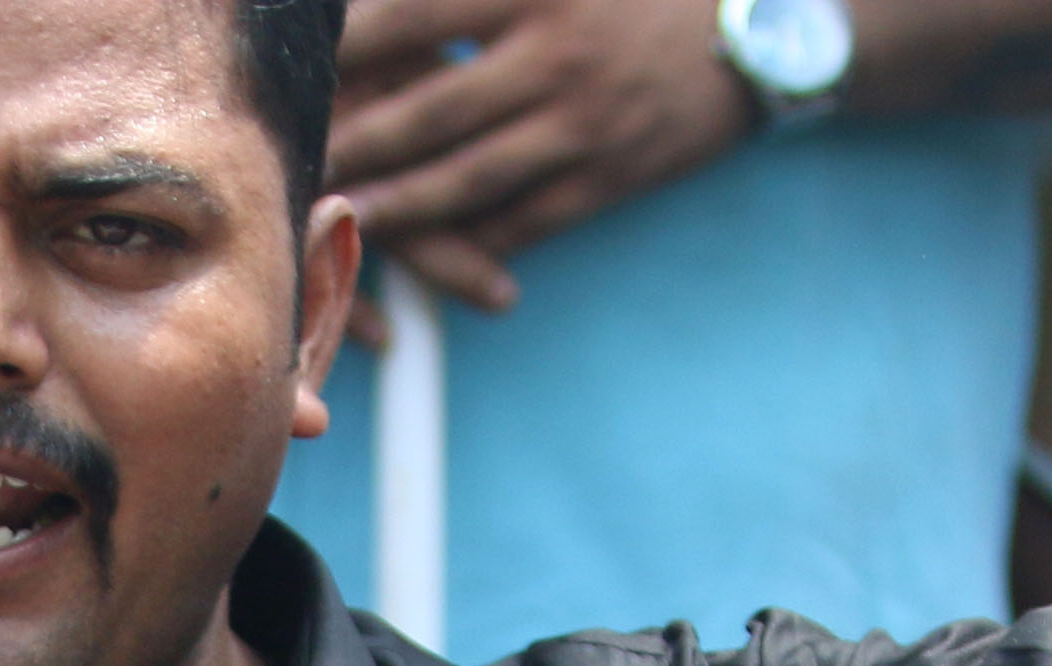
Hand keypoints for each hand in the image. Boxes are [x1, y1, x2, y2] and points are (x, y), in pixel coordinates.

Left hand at [326, 0, 760, 312]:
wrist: (760, 19)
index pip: (412, 17)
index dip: (345, 44)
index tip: (293, 63)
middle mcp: (555, 57)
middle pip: (427, 113)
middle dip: (352, 143)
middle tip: (291, 161)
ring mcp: (585, 124)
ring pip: (470, 180)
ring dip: (398, 208)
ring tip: (343, 218)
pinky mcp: (612, 174)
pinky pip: (528, 219)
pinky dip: (473, 242)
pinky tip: (424, 257)